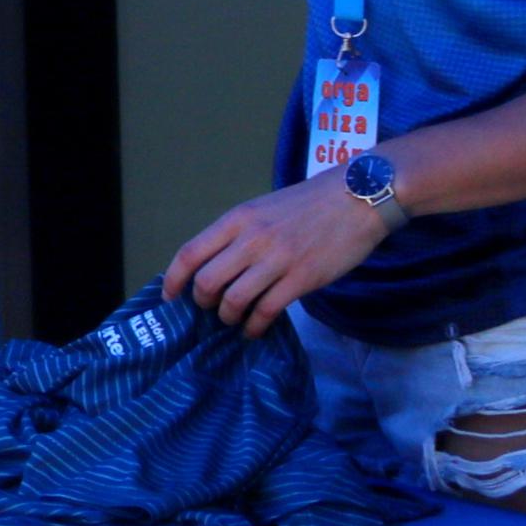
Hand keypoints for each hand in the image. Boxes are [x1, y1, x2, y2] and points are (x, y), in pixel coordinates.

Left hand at [164, 174, 389, 334]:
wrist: (355, 198)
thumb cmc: (307, 204)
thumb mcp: (262, 209)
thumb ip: (237, 234)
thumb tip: (214, 265)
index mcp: (236, 220)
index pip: (189, 253)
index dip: (173, 280)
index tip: (169, 297)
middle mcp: (251, 239)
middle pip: (206, 282)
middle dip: (202, 302)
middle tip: (210, 308)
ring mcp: (277, 259)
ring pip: (234, 300)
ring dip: (228, 316)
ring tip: (234, 319)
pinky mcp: (303, 278)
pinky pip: (267, 310)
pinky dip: (255, 325)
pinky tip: (255, 328)